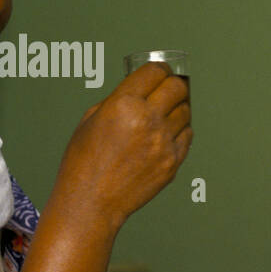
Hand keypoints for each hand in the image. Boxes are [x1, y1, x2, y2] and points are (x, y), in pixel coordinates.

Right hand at [51, 61, 191, 232]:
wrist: (90, 203)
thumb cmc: (83, 163)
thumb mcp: (90, 120)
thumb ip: (116, 100)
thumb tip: (137, 90)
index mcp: (123, 103)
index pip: (155, 71)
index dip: (159, 69)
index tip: (160, 71)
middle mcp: (147, 119)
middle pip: (178, 87)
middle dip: (173, 84)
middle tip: (168, 88)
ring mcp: (163, 142)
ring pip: (186, 111)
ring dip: (177, 108)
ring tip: (166, 113)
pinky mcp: (172, 162)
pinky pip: (187, 136)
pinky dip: (180, 131)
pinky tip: (167, 134)